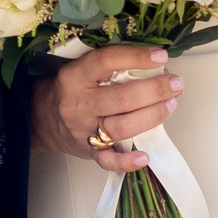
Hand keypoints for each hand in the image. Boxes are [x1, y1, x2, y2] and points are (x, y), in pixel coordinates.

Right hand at [31, 44, 183, 171]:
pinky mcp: (88, 153)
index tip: (161, 56)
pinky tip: (145, 156)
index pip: (106, 62)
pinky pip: (108, 161)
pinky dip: (127, 162)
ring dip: (151, 117)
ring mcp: (82, 131)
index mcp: (75, 77)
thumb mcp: (81, 69)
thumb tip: (155, 63)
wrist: (42, 118)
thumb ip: (111, 65)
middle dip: (154, 91)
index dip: (136, 57)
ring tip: (170, 105)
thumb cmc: (72, 89)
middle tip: (176, 84)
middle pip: (121, 98)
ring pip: (120, 127)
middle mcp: (78, 104)